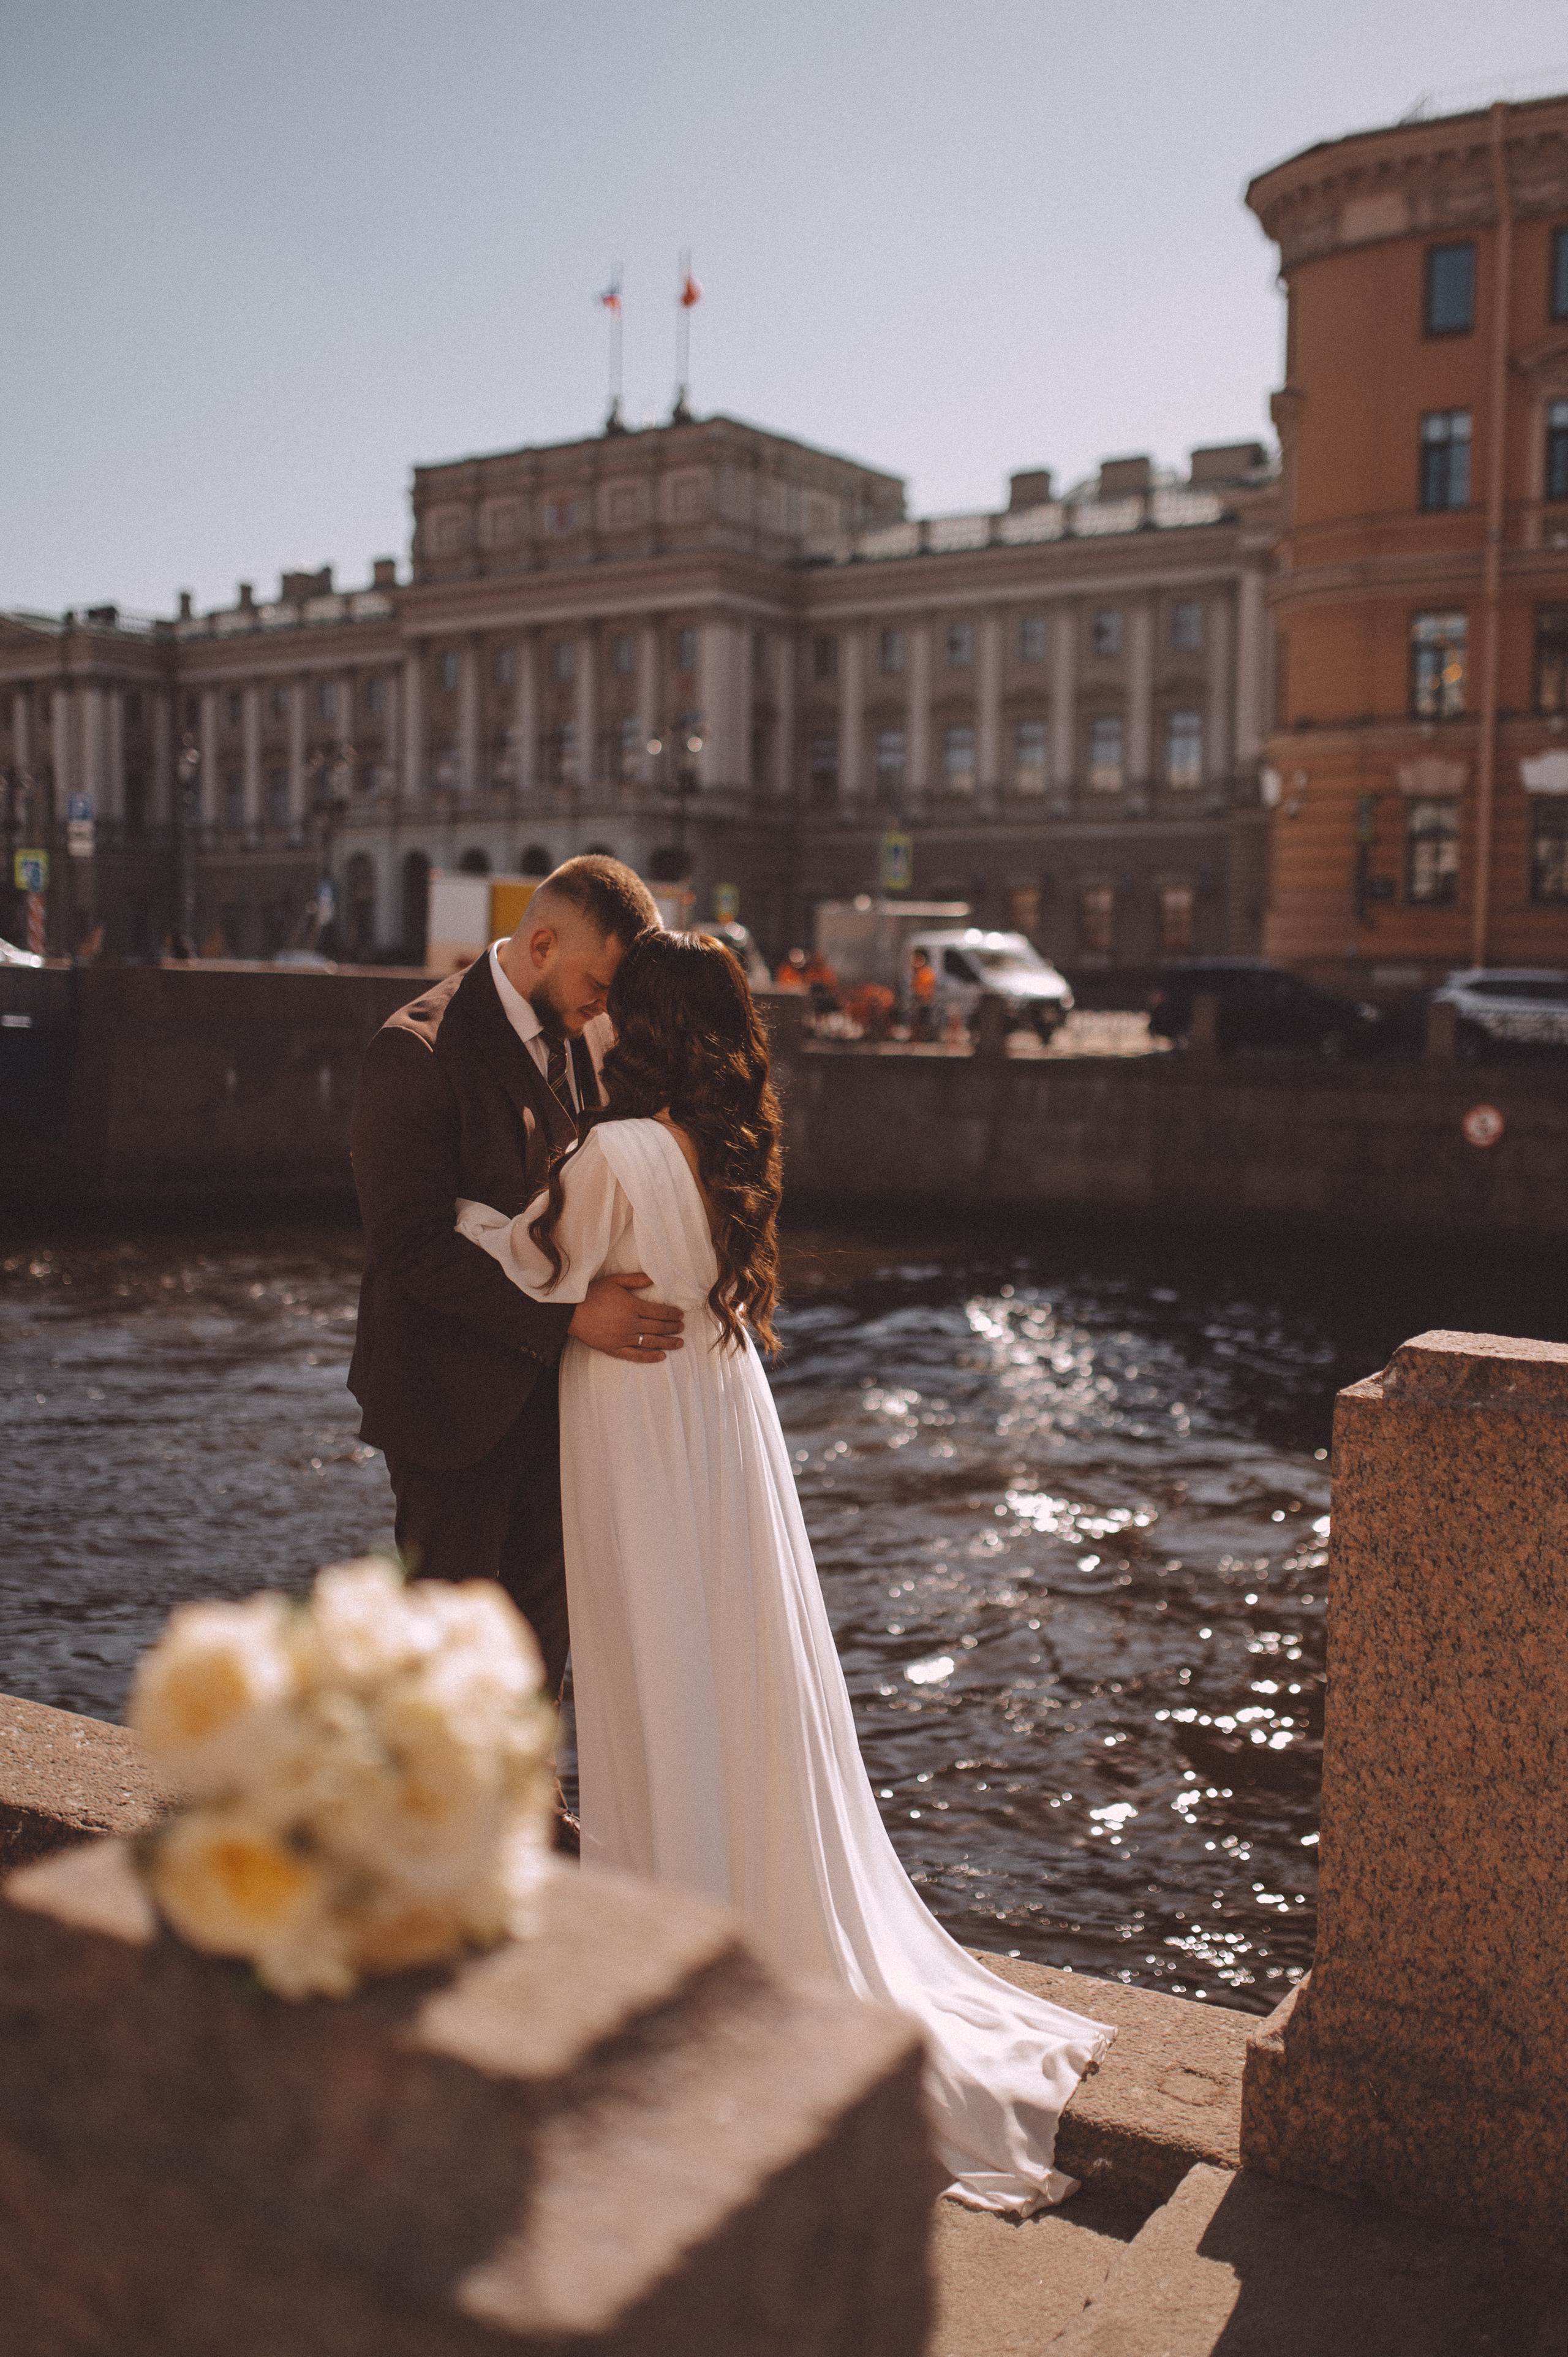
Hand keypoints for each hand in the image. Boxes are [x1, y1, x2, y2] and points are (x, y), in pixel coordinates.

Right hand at [569, 1272, 684, 1361]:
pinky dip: (650, 1357)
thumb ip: (635, 1280)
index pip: (660, 1312)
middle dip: (673, 1328)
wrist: (571, 1312)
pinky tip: (661, 1357)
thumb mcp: (615, 1281)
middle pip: (658, 1327)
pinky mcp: (614, 1349)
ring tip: (679, 1343)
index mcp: (632, 1306)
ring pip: (651, 1342)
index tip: (680, 1315)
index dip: (673, 1314)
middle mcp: (630, 1324)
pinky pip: (635, 1355)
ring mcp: (623, 1338)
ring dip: (668, 1343)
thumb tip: (654, 1279)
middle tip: (682, 1328)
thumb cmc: (593, 1294)